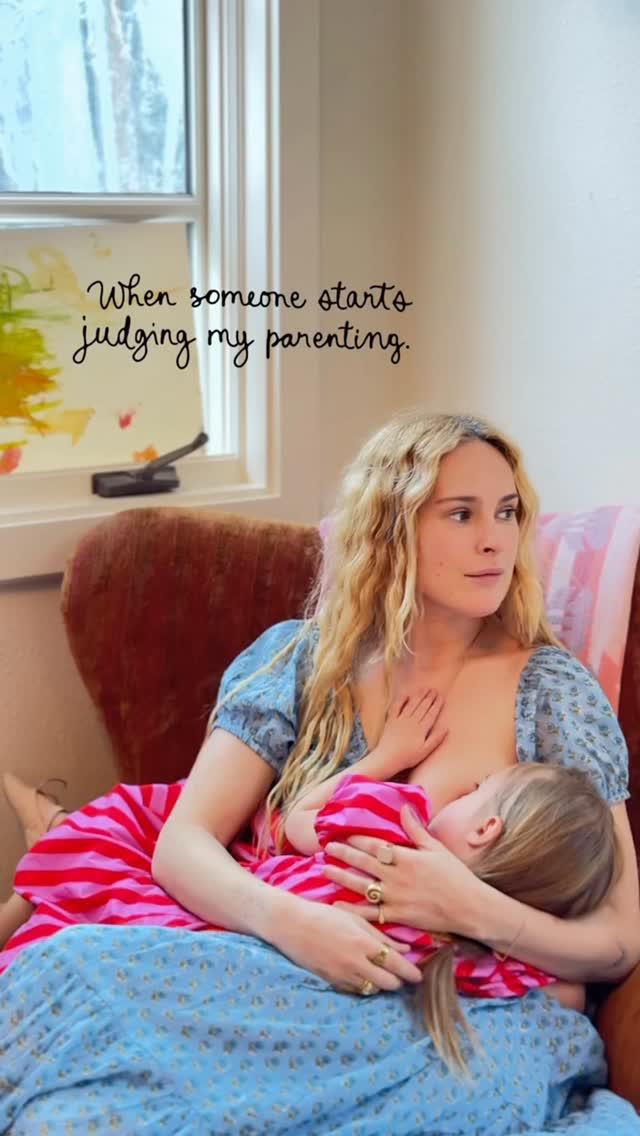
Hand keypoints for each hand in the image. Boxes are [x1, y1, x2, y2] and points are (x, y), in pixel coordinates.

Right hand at [271, 899, 422, 993]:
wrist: (291, 925)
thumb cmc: (324, 915)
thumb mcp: (354, 920)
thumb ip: (380, 936)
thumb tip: (405, 949)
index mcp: (363, 943)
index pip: (396, 965)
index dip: (410, 973)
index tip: (419, 976)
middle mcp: (355, 963)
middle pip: (388, 983)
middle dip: (398, 981)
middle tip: (402, 976)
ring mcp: (342, 975)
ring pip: (372, 990)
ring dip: (380, 984)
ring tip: (381, 973)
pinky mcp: (331, 982)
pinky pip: (355, 990)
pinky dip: (363, 985)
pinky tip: (362, 975)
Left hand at [323, 806, 481, 935]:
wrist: (469, 907)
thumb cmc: (456, 876)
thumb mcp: (437, 848)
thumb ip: (416, 829)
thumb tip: (404, 807)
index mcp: (406, 857)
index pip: (375, 845)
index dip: (357, 839)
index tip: (343, 834)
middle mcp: (396, 876)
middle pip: (363, 862)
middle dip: (343, 854)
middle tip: (327, 848)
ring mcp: (395, 897)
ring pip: (361, 886)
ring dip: (341, 878)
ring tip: (325, 871)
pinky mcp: (397, 916)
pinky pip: (370, 913)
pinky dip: (353, 910)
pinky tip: (338, 906)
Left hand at [374, 690, 446, 776]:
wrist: (387, 758)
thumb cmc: (408, 757)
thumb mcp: (425, 751)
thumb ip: (436, 739)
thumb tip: (446, 728)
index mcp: (421, 728)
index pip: (431, 714)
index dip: (436, 704)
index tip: (441, 697)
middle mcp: (412, 721)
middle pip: (422, 707)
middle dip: (429, 697)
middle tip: (434, 690)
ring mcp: (400, 719)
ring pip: (412, 705)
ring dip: (419, 696)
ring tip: (424, 689)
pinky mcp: (391, 720)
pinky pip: (396, 707)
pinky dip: (401, 700)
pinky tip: (406, 695)